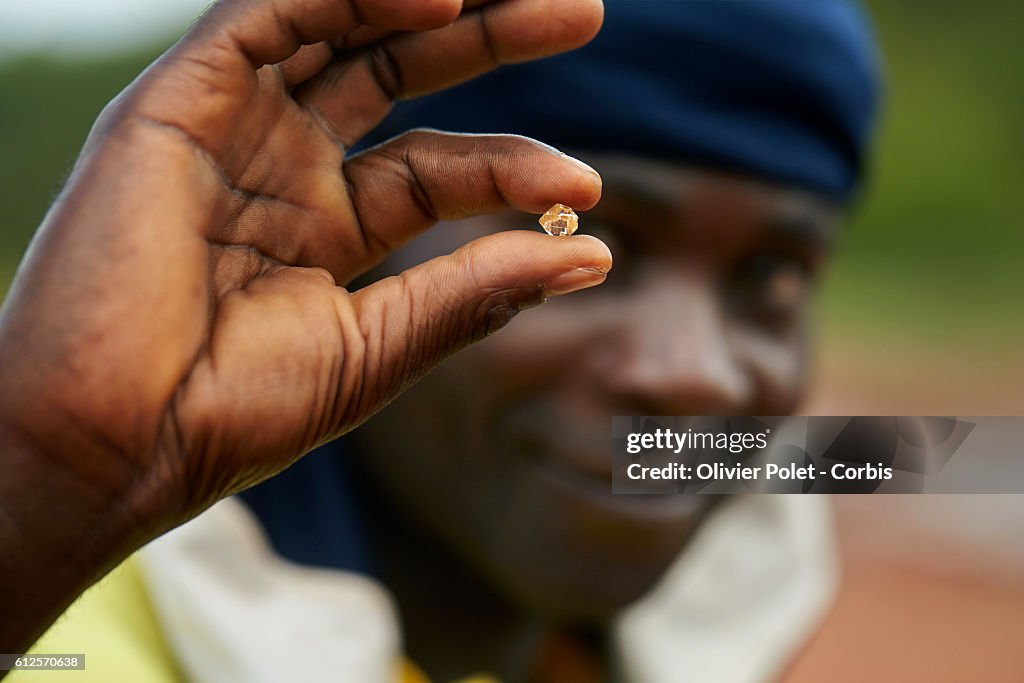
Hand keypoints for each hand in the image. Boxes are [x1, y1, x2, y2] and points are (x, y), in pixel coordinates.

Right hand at [0, 0, 607, 649]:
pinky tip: (438, 0)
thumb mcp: (380, 345)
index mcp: (325, 228)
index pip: (437, 169)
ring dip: (433, 2)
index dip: (513, 169)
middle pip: (398, 74)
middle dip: (489, 37)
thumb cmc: (238, 410)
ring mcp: (231, 130)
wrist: (113, 440)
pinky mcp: (176, 103)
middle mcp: (280, 167)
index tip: (584, 188)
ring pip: (340, 27)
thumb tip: (592, 255)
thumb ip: (477, 291)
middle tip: (584, 12)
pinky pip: (268, 17)